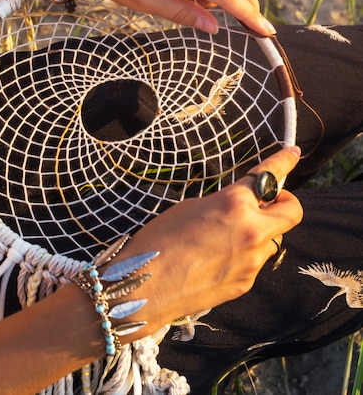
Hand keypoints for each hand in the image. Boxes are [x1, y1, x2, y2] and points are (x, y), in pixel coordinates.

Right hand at [116, 146, 301, 336]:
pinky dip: (242, 256)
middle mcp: (252, 231)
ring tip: (224, 239)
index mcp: (234, 204)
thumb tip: (240, 206)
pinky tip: (214, 260)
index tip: (292, 153)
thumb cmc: (159, 240)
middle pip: (292, 212)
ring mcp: (252, 261)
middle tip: (268, 203)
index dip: (283, 161)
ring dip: (258, 233)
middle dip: (284, 203)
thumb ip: (223, 203)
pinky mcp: (246, 283)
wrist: (148, 285)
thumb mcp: (190, 207)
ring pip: (271, 240)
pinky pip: (254, 262)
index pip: (268, 177)